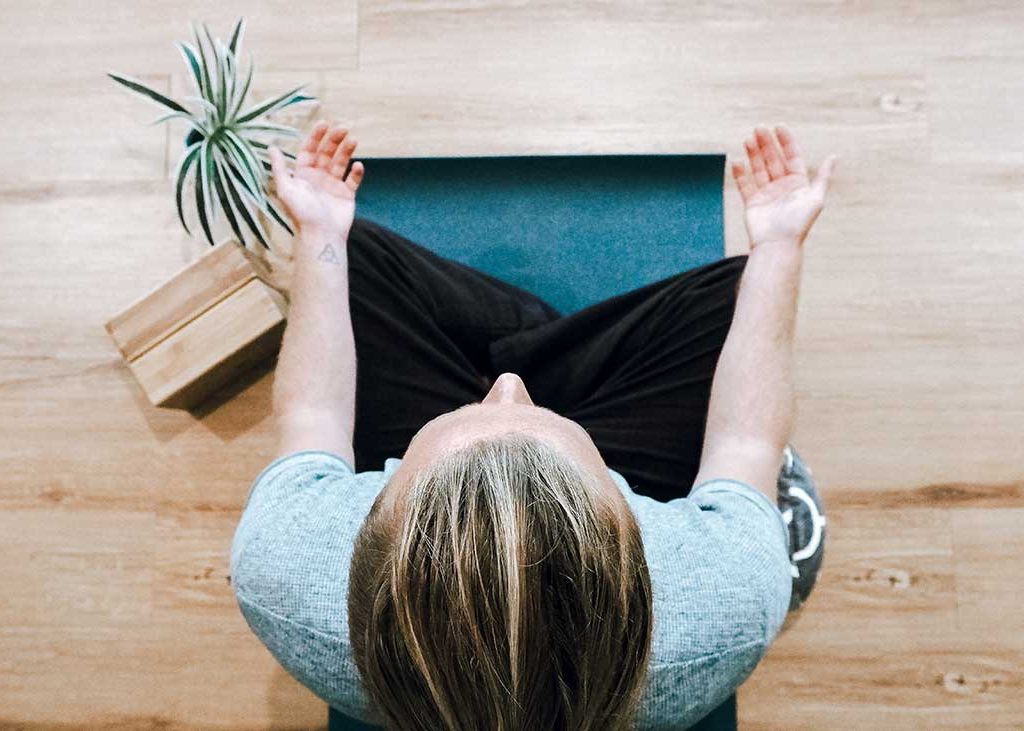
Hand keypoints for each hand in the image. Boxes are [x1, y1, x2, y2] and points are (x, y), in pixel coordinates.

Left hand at [268, 120, 365, 240]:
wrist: (320, 235)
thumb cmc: (301, 214)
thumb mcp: (285, 189)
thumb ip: (279, 167)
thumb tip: (271, 147)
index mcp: (303, 175)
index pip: (310, 150)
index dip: (316, 136)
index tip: (324, 124)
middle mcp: (318, 178)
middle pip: (327, 153)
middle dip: (334, 140)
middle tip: (343, 128)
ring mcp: (333, 186)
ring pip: (341, 163)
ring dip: (347, 151)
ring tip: (353, 140)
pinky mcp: (347, 195)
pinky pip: (353, 180)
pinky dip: (356, 172)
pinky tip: (358, 165)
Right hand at [731, 125, 835, 250]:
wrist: (777, 245)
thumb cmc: (798, 224)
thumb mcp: (816, 198)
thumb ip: (823, 177)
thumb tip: (833, 157)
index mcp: (798, 183)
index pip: (792, 157)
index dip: (785, 141)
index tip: (778, 127)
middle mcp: (782, 186)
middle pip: (773, 159)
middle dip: (766, 144)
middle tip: (758, 128)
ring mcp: (766, 194)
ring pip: (758, 168)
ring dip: (753, 154)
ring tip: (747, 139)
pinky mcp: (752, 202)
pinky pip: (745, 185)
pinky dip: (740, 174)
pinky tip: (737, 162)